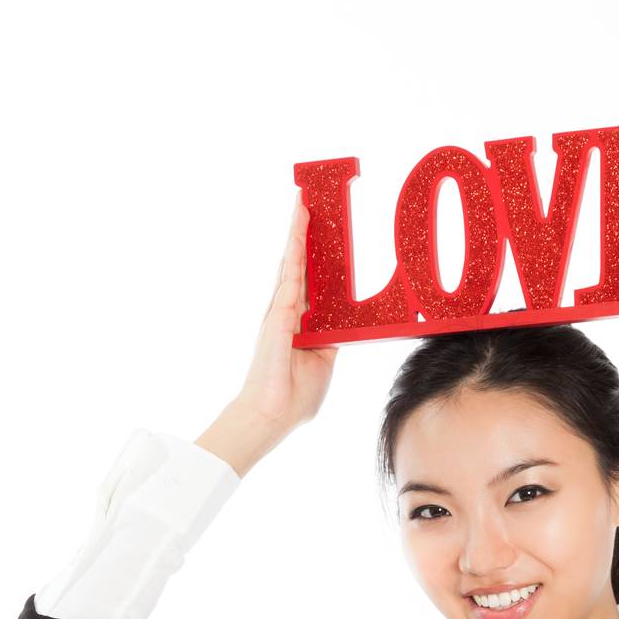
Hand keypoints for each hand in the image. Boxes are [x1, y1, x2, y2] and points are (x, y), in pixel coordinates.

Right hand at [234, 191, 339, 434]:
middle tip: (310, 203)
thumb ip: (332, 342)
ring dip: (298, 231)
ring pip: (291, 262)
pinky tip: (300, 227)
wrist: (273, 415)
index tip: (323, 234)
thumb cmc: (294, 397)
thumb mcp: (324, 362)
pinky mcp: (279, 313)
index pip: (310, 282)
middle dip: (303, 234)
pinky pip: (290, 274)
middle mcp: (287, 311)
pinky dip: (296, 249)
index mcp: (300, 323)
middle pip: (298, 264)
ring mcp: (280, 310)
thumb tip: (345, 329)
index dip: (315, 257)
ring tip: (303, 202)